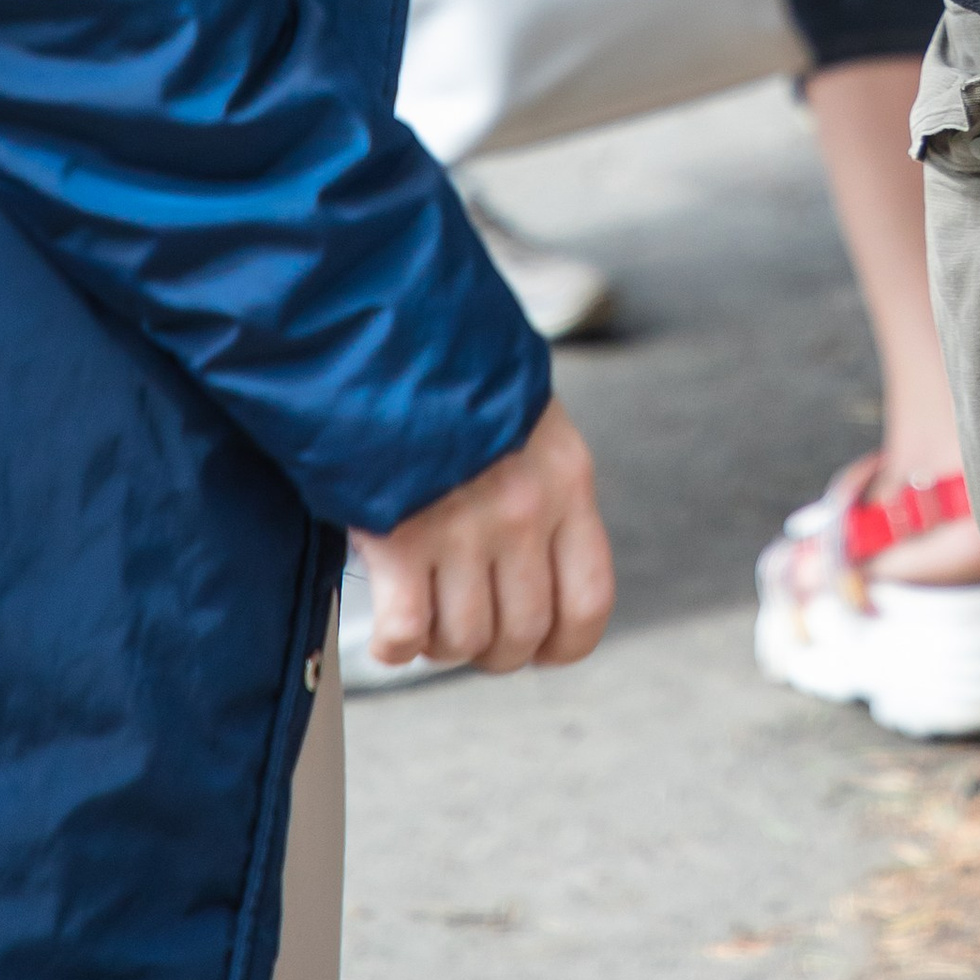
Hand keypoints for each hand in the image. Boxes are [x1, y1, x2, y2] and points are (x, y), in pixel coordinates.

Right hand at [351, 393, 613, 672]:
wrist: (391, 328)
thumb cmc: (454, 371)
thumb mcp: (526, 420)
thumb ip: (541, 490)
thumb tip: (538, 576)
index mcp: (567, 480)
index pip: (589, 601)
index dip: (564, 644)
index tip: (540, 650)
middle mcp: (524, 510)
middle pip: (522, 633)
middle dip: (492, 650)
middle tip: (466, 628)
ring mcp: (463, 526)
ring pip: (463, 640)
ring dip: (440, 643)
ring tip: (424, 613)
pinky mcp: (399, 537)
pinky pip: (406, 632)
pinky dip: (395, 644)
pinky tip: (390, 627)